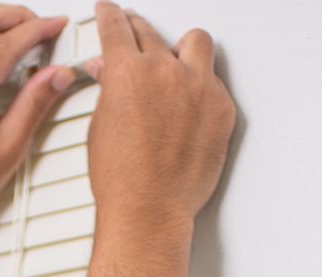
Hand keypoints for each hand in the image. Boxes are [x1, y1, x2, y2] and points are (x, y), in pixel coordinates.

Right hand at [85, 3, 235, 229]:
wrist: (149, 211)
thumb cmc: (122, 180)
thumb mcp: (99, 127)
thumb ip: (108, 90)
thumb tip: (109, 74)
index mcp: (128, 71)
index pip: (116, 26)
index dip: (110, 15)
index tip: (110, 11)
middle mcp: (165, 72)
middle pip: (151, 33)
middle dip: (138, 33)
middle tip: (135, 42)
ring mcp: (198, 88)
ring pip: (196, 43)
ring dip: (183, 49)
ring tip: (176, 64)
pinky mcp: (222, 109)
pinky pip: (214, 82)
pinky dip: (201, 88)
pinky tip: (191, 105)